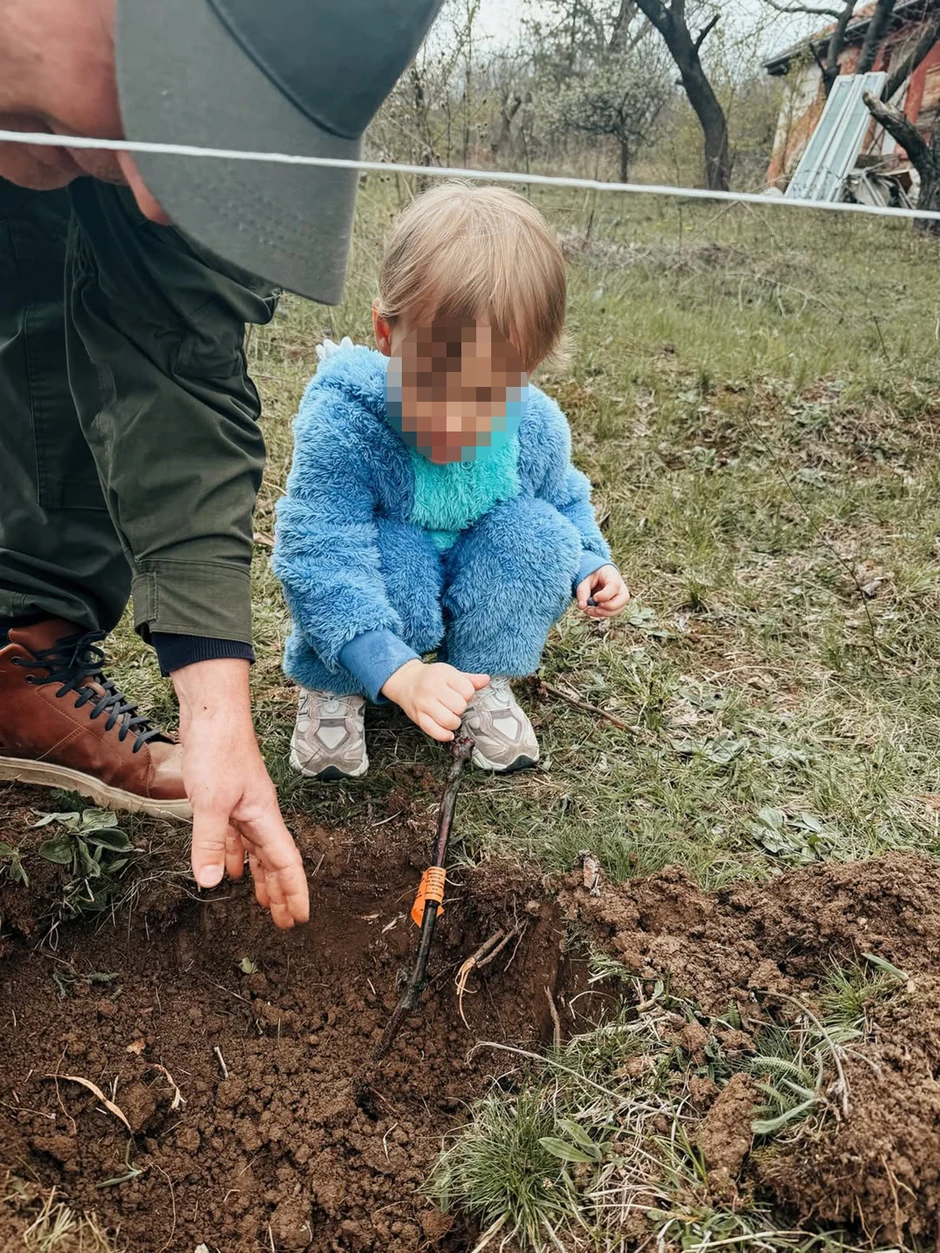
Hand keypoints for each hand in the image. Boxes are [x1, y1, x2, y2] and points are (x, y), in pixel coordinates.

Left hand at [173, 660, 308, 929]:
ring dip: (259, 876)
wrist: (211, 712)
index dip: (294, 891)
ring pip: (255, 850)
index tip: (300, 918)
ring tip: (262, 903)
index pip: (286, 862)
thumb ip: (208, 843)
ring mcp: (242, 805)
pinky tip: (228, 868)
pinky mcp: (224, 797)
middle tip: (284, 921)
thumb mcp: (210, 801)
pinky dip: (233, 854)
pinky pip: (233, 835)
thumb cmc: (218, 748)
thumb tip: (210, 883)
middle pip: (274, 860)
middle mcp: (258, 813)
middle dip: (280, 891)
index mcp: (264, 816)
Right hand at [382, 659, 489, 741]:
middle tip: (455, 706)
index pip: (467, 691)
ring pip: (449, 720)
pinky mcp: (418, 717)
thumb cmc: (430, 677)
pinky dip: (444, 735)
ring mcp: (424, 704)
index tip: (463, 695)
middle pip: (459, 707)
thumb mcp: (450, 672)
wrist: (405, 681)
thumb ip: (469, 679)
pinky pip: (434, 731)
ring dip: (454, 722)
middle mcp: (432, 689)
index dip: (468, 695)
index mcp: (443, 675)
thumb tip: (486, 680)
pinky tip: (448, 733)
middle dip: (461, 709)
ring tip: (451, 717)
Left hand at [576, 565, 630, 619]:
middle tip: (596, 608)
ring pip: (620, 608)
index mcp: (612, 575)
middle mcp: (620, 585)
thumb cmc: (590, 576)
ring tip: (589, 610)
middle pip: (624, 598)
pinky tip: (591, 611)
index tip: (594, 598)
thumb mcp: (584, 581)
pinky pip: (613, 612)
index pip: (615, 585)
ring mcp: (620, 596)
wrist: (594, 576)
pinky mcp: (617, 604)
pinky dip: (602, 614)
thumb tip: (582, 606)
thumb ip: (582, 592)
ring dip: (604, 612)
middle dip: (610, 606)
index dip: (605, 595)